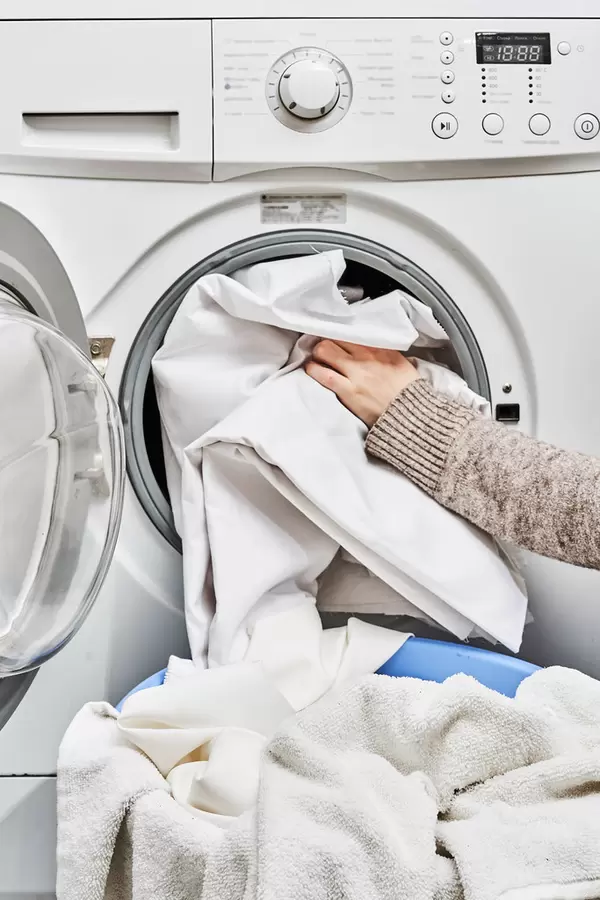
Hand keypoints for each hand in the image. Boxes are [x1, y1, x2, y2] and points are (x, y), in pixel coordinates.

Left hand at [305, 340, 419, 426]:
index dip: (340, 335)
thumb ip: (387, 354)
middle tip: (323, 349)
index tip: (336, 340)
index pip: (352, 332)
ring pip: (325, 350)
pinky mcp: (347, 390)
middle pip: (335, 338)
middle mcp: (366, 356)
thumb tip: (378, 350)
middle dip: (326, 342)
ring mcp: (355, 372)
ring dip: (317, 354)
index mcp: (381, 349)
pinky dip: (313, 370)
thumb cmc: (408, 392)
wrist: (410, 415)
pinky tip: (312, 370)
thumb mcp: (402, 364)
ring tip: (317, 359)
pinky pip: (323, 374)